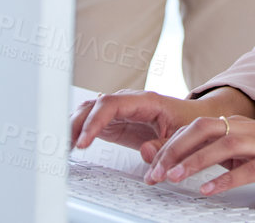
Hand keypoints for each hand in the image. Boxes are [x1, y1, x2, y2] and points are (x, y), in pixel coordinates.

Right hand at [70, 90, 212, 162]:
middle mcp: (128, 101)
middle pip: (94, 105)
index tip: (84, 141)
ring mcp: (120, 110)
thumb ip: (165, 146)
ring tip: (62, 146)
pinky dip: (79, 130)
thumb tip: (144, 153)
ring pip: (89, 111)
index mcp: (144, 101)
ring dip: (74, 126)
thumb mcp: (183, 136)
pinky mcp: (116, 122)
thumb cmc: (188, 121)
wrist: (192, 117)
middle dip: (77, 124)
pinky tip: (70, 143)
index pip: (110, 104)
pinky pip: (92, 121)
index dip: (94, 121)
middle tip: (66, 145)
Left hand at [144, 116, 254, 203]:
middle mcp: (250, 130)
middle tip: (155, 171)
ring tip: (175, 176)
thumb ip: (218, 157)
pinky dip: (226, 179)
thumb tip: (181, 162)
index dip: (170, 144)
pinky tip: (209, 190)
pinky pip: (250, 170)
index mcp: (239, 126)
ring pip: (224, 145)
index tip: (151, 165)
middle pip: (204, 129)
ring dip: (195, 161)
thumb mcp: (248, 157)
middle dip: (175, 149)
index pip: (196, 127)